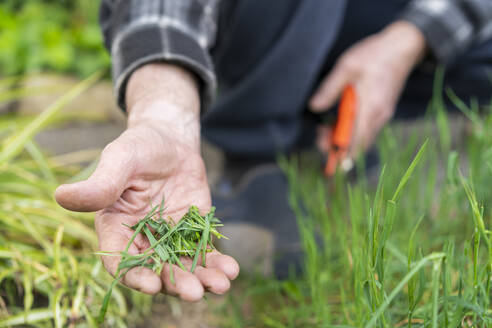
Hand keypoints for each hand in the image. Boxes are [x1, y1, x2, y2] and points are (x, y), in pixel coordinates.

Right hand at [55, 64, 238, 300]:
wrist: (170, 141)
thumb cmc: (138, 148)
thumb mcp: (119, 161)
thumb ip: (100, 184)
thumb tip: (61, 196)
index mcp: (116, 228)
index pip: (120, 259)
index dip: (134, 274)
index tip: (152, 285)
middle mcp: (143, 239)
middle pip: (157, 270)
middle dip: (175, 283)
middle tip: (194, 293)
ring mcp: (170, 237)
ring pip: (184, 266)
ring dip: (202, 279)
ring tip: (222, 285)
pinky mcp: (194, 231)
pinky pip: (205, 252)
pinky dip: (218, 262)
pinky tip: (232, 270)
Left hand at [310, 21, 426, 155]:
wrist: (403, 46)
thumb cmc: (375, 54)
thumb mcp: (346, 67)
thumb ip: (329, 89)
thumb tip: (314, 107)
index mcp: (370, 109)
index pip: (355, 144)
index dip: (340, 153)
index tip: (324, 149)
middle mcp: (378, 117)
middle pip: (357, 145)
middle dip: (337, 145)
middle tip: (320, 134)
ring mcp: (382, 115)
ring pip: (361, 138)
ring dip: (343, 138)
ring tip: (326, 128)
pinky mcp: (382, 110)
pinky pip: (366, 129)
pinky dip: (351, 130)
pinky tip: (340, 119)